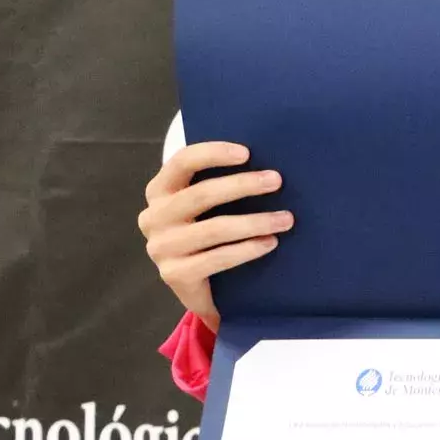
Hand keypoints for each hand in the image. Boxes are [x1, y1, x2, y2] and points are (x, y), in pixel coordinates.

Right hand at [137, 141, 292, 332]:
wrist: (199, 286)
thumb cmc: (208, 233)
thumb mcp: (205, 206)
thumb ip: (219, 183)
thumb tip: (264, 165)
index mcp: (159, 191)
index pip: (181, 162)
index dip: (213, 153)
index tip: (247, 153)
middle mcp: (154, 217)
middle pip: (201, 194)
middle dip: (243, 185)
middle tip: (276, 181)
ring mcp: (161, 248)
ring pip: (214, 229)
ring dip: (255, 221)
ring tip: (285, 219)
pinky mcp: (174, 275)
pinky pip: (218, 258)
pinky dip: (248, 249)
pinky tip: (270, 242)